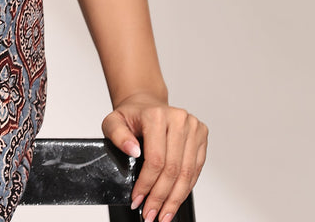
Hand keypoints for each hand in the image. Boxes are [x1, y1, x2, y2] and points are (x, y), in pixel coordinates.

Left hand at [102, 94, 207, 221]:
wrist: (146, 104)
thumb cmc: (131, 116)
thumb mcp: (113, 122)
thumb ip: (117, 135)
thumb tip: (132, 151)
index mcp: (157, 115)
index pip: (156, 159)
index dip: (147, 184)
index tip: (138, 200)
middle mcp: (178, 118)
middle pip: (173, 169)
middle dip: (161, 197)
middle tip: (151, 214)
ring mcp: (193, 126)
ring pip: (187, 172)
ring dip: (175, 198)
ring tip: (164, 214)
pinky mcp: (201, 135)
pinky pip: (196, 169)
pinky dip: (185, 188)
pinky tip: (175, 199)